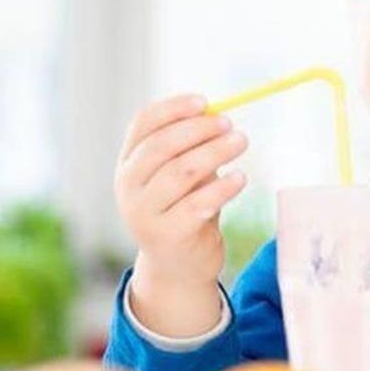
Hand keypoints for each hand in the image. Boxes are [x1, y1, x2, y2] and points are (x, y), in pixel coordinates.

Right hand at [114, 94, 247, 335]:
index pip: (143, 124)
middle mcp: (128, 187)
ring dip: (216, 152)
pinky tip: (240, 178)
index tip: (205, 101)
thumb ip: (190, 149)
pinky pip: (199, 204)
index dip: (174, 108)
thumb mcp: (180, 177)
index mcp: (128, 164)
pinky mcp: (168, 235)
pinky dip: (223, 187)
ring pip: (182, 172)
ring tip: (241, 141)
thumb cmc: (182, 211)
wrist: (178, 268)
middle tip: (230, 124)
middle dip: (199, 130)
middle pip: (162, 145)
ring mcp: (144, 213)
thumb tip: (217, 117)